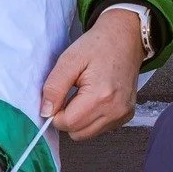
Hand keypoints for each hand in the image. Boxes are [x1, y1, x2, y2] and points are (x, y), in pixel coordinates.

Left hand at [41, 11, 144, 141]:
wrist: (126, 37)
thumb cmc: (98, 45)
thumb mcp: (70, 59)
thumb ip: (54, 87)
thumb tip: (45, 112)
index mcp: (100, 96)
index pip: (67, 124)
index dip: (56, 112)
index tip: (59, 94)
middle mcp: (115, 110)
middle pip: (77, 133)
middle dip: (68, 117)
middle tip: (71, 93)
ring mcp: (123, 114)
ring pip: (88, 134)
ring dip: (80, 119)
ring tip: (84, 94)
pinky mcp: (126, 115)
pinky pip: (101, 128)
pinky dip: (93, 118)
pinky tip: (96, 98)